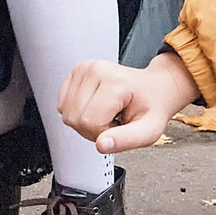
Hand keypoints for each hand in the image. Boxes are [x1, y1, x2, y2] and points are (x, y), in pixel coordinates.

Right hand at [60, 51, 199, 153]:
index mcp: (115, 82)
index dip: (103, 133)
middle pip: (74, 118)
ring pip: (66, 113)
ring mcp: (83, 69)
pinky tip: (96, 106)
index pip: (89, 122)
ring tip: (106, 113)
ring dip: (85, 121)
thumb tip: (102, 145)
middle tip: (114, 120)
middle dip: (92, 129)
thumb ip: (126, 140)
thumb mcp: (149, 130)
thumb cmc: (151, 107)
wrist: (152, 88)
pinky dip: (78, 112)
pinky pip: (62, 105)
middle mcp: (95, 70)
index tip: (120, 125)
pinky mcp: (75, 72)